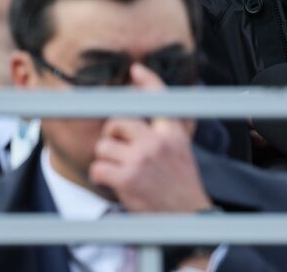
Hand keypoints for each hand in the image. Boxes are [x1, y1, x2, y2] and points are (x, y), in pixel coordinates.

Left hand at [88, 63, 213, 213]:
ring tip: (119, 171)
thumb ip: (168, 130)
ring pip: (103, 147)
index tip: (136, 70)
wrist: (187, 216)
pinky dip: (99, 176)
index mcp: (173, 133)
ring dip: (105, 160)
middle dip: (112, 135)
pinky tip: (112, 182)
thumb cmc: (181, 184)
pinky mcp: (127, 178)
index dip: (147, 81)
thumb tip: (157, 110)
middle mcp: (157, 141)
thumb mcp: (182, 149)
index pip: (159, 99)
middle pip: (118, 121)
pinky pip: (98, 168)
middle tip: (118, 150)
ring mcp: (141, 159)